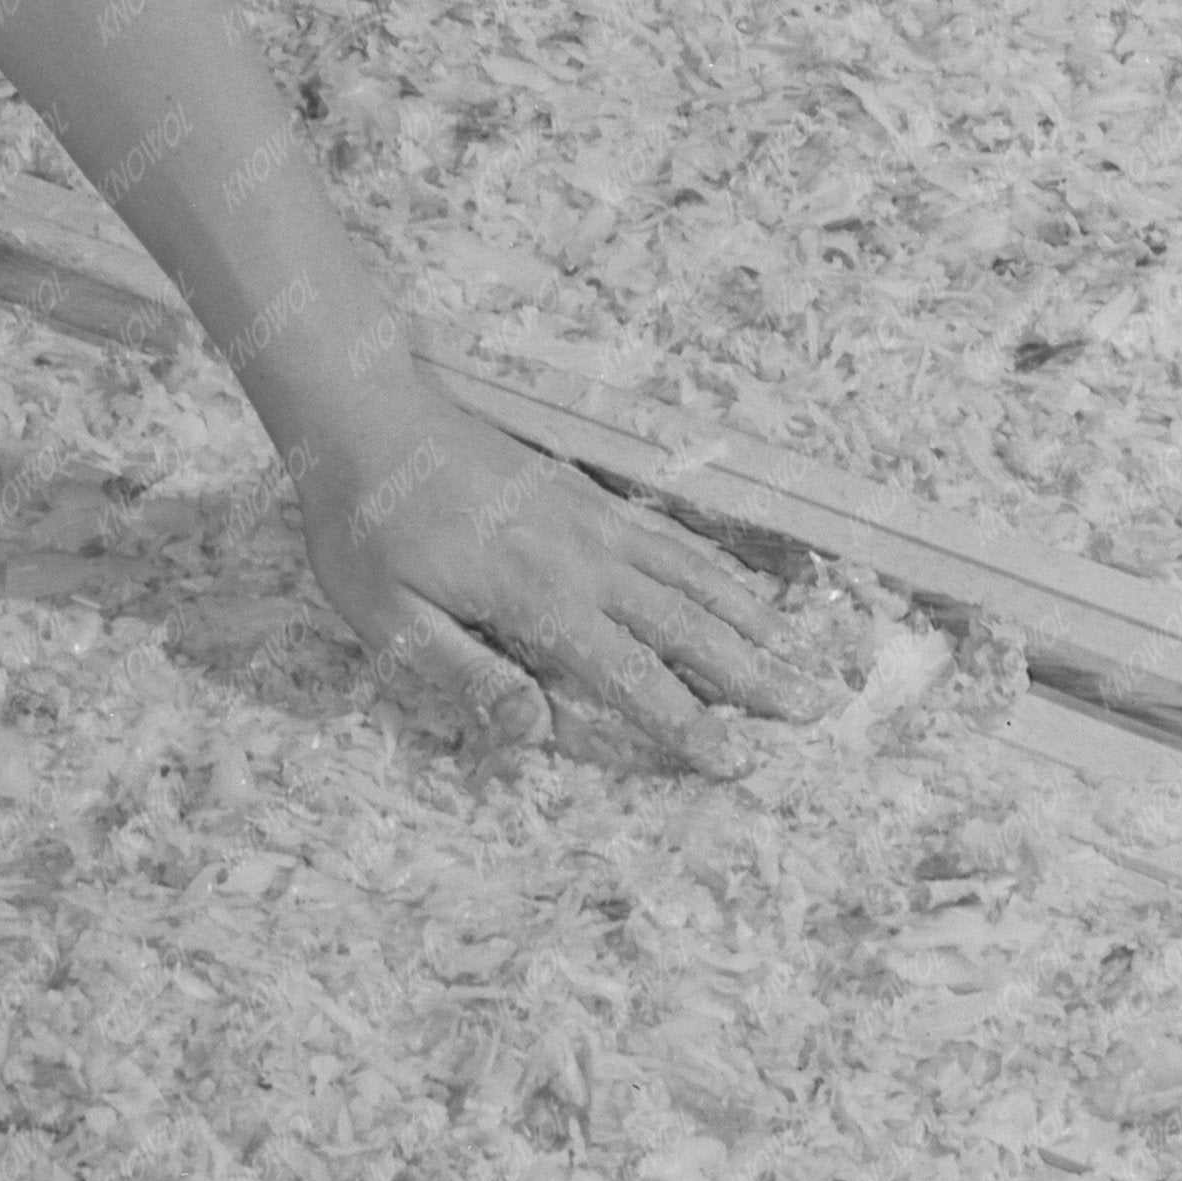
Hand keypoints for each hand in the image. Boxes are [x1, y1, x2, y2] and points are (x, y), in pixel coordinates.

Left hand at [295, 384, 828, 773]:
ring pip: (697, 578)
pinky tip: (745, 594)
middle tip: (815, 712)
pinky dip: (722, 572)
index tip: (739, 762)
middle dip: (755, 676)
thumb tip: (535, 734)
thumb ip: (466, 675)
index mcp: (538, 596)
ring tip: (805, 659)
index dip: (689, 724)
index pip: (633, 675)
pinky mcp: (590, 496)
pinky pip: (674, 541)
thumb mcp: (389, 619)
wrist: (367, 418)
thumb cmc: (366, 527)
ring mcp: (595, 521)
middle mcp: (585, 557)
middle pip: (690, 626)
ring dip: (755, 623)